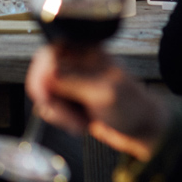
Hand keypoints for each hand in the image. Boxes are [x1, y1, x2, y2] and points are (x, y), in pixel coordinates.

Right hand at [26, 44, 170, 162]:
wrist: (141, 130)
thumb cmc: (132, 107)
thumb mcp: (103, 93)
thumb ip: (74, 82)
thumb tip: (48, 74)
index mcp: (86, 51)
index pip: (49, 54)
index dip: (40, 75)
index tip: (44, 97)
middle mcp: (76, 62)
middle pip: (42, 75)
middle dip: (51, 100)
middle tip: (66, 116)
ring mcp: (72, 81)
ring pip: (45, 94)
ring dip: (59, 113)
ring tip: (80, 122)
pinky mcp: (71, 97)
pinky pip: (51, 106)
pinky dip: (61, 119)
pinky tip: (78, 124)